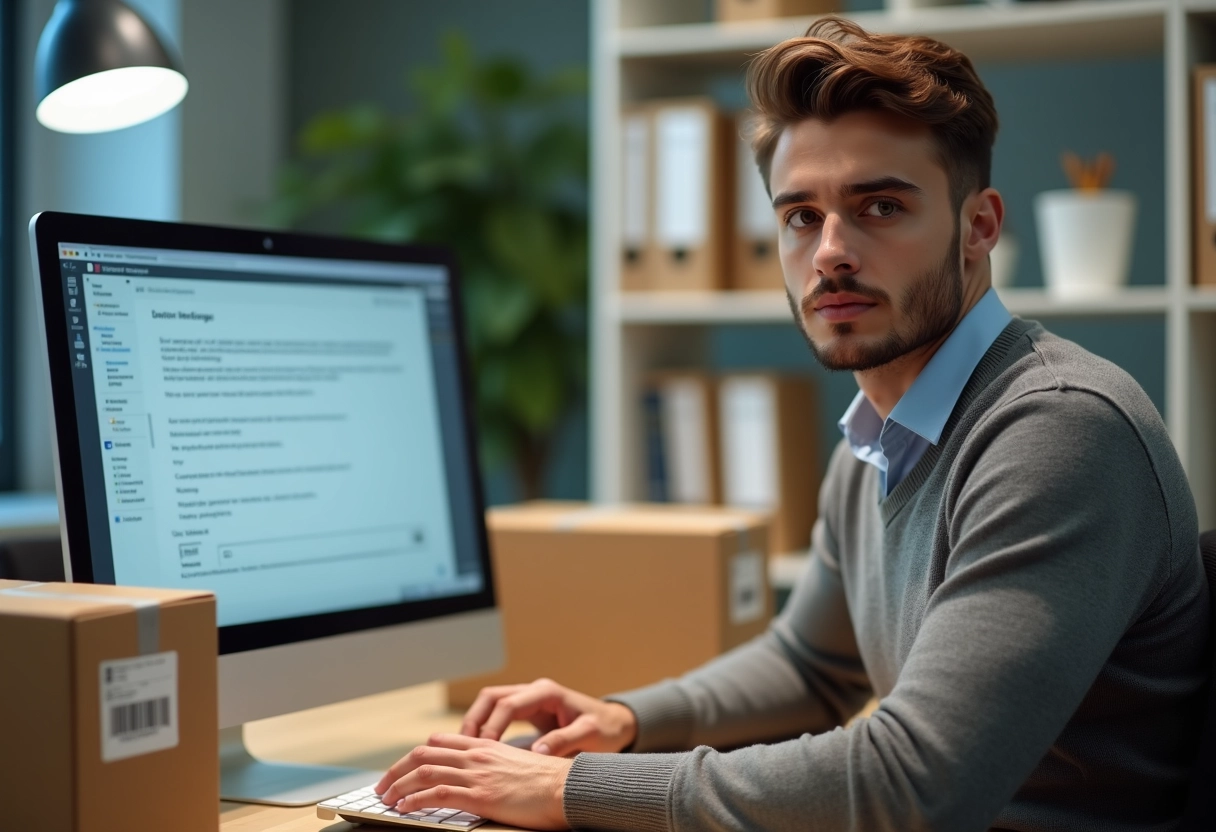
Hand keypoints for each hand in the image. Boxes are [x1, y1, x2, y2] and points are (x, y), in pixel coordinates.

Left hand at [375, 733, 572, 829]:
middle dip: (397, 769)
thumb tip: (483, 778)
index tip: (403, 769)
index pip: (440, 743)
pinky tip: (404, 808)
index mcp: (486, 747)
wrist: (568, 787)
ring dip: (398, 786)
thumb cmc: (550, 782)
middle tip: (383, 785)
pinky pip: (437, 794)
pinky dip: (414, 800)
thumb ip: (496, 766)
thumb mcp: (518, 764)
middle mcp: (477, 755)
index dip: (416, 755)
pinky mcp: (479, 796)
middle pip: (424, 754)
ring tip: (386, 798)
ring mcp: (477, 774)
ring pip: (424, 772)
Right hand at [460, 677, 637, 756]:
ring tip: (465, 747)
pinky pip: (497, 713)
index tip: (484, 747)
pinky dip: (484, 726)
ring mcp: (528, 698)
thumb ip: (564, 741)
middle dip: (474, 719)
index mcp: (547, 692)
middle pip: (491, 697)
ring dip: (476, 722)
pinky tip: (478, 747)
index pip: (508, 703)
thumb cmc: (604, 729)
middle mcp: (534, 691)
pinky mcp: (527, 710)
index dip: (493, 724)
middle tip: (464, 746)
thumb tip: (536, 752)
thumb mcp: (589, 735)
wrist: (615, 724)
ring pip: (490, 702)